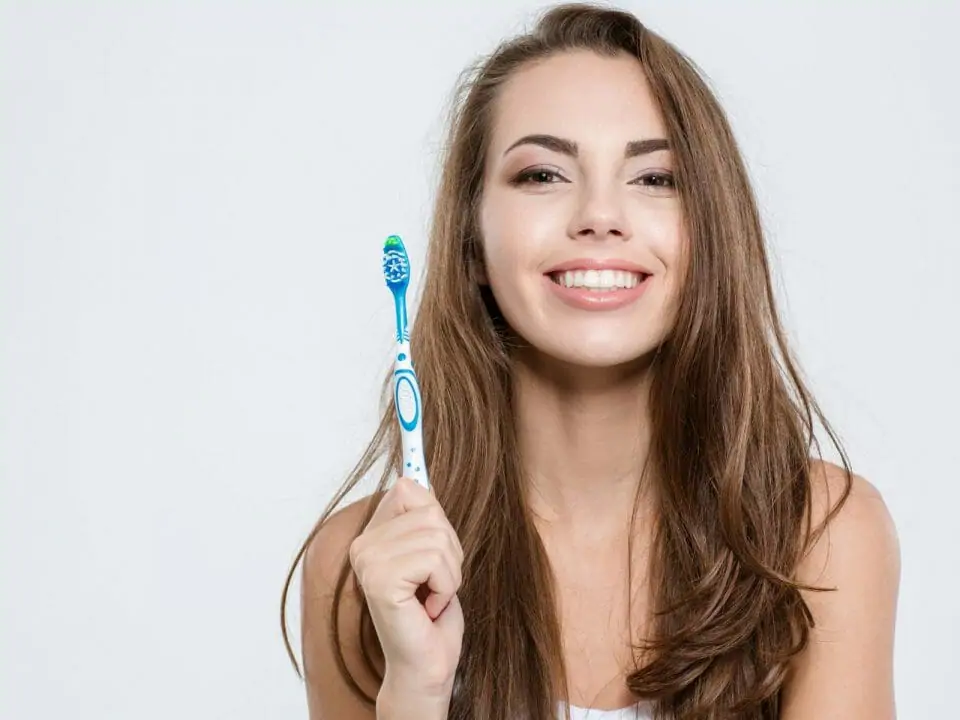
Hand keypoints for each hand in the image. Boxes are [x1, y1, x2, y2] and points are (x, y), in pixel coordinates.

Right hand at [349, 476, 464, 697]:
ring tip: (432, 595)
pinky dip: (446, 585)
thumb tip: (419, 473)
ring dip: (450, 571)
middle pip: (430, 511)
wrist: (427, 662)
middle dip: (449, 549)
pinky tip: (429, 606)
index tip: (438, 543)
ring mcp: (368, 561)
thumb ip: (424, 516)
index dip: (434, 513)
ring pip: (437, 536)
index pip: (408, 487)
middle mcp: (363, 545)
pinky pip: (435, 560)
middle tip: (436, 582)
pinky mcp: (380, 580)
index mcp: (372, 535)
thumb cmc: (432, 612)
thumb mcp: (434, 554)